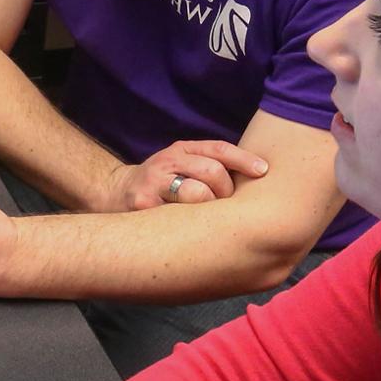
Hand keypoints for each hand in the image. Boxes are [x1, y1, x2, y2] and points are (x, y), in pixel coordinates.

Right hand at [96, 140, 269, 212]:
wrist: (116, 195)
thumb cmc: (162, 183)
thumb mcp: (182, 164)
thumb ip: (211, 165)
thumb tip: (258, 176)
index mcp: (180, 150)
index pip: (218, 149)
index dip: (244, 159)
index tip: (263, 171)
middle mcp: (166, 162)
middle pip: (212, 171)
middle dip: (226, 191)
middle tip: (225, 206)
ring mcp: (153, 184)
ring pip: (197, 194)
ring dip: (211, 209)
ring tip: (209, 219)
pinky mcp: (143, 206)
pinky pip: (178, 217)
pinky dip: (192, 225)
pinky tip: (197, 231)